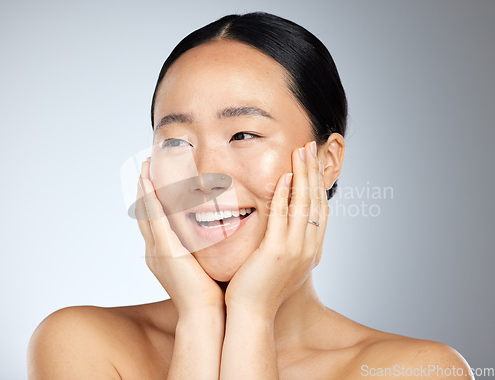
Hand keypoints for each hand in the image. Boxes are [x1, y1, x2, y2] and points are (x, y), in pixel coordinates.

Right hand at [136, 158, 223, 317]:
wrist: (206, 313)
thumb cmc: (210, 292)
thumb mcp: (205, 263)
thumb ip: (205, 247)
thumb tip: (219, 232)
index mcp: (164, 255)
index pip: (155, 221)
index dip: (152, 200)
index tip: (154, 179)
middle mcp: (155, 250)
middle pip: (145, 213)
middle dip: (143, 189)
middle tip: (144, 166)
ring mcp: (157, 250)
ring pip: (146, 211)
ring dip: (143, 188)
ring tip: (144, 167)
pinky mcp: (164, 250)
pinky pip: (154, 218)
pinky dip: (149, 198)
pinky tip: (147, 181)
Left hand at [224, 141, 328, 318]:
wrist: (252, 314)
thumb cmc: (262, 289)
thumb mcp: (283, 265)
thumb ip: (288, 243)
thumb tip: (287, 227)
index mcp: (311, 249)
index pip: (320, 209)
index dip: (319, 184)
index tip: (314, 162)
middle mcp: (309, 247)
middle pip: (316, 201)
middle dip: (314, 171)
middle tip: (311, 146)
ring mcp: (296, 249)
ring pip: (304, 203)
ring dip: (304, 174)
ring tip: (302, 151)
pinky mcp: (278, 251)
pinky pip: (284, 215)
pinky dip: (285, 193)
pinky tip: (285, 175)